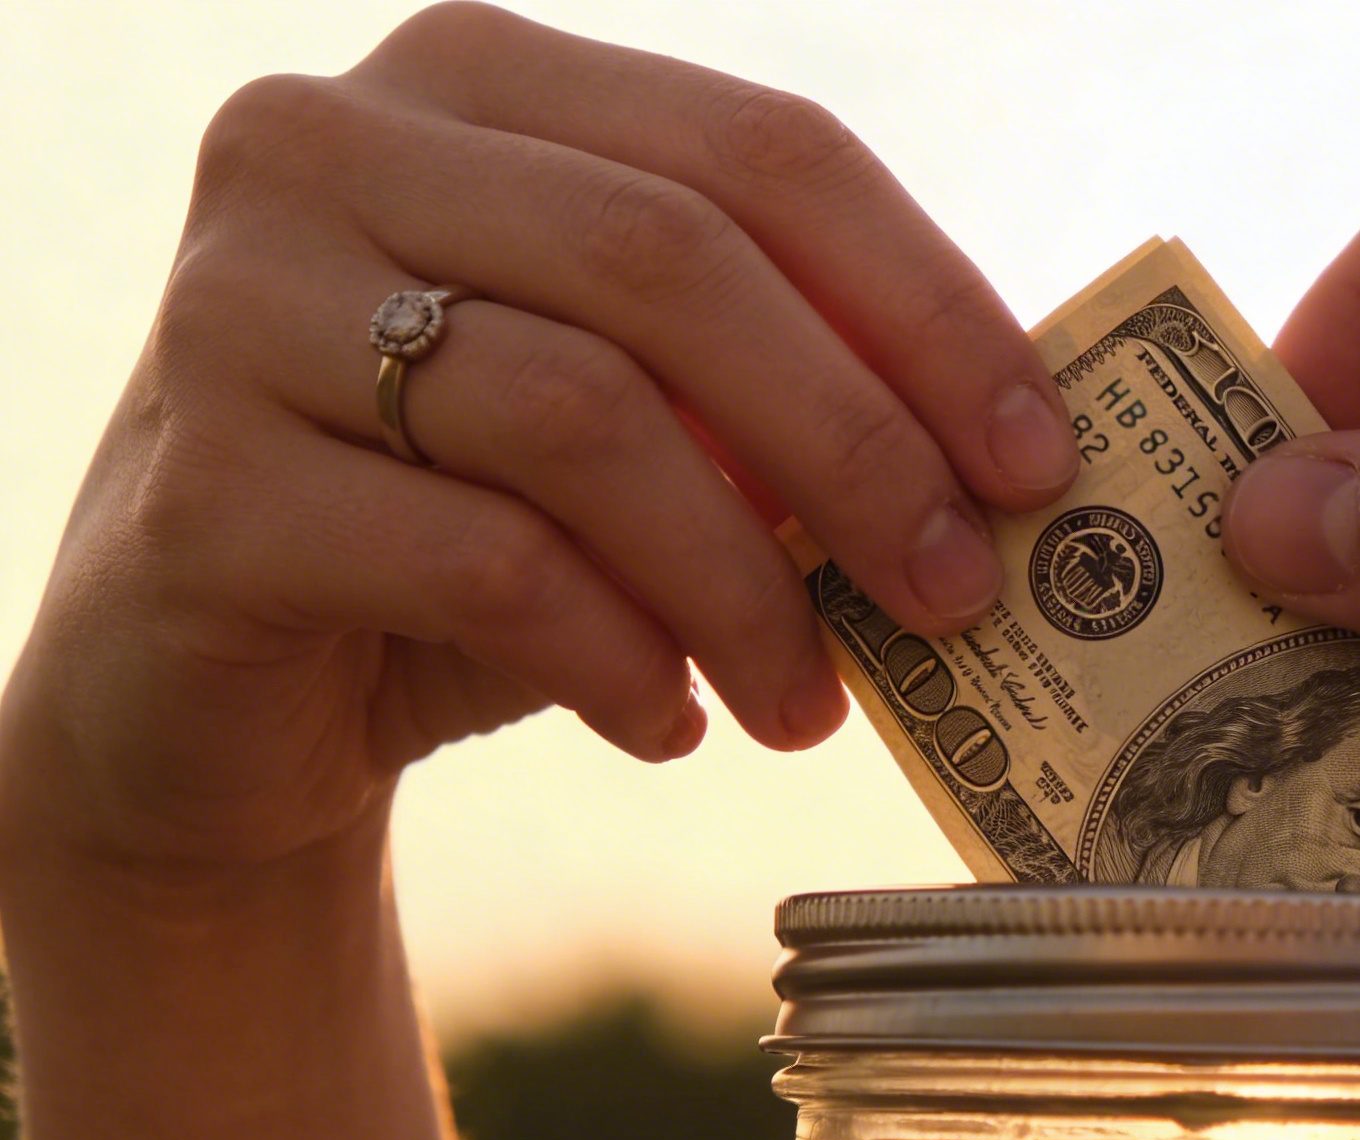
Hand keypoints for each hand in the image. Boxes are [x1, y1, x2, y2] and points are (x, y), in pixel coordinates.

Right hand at [0, 2, 1077, 883]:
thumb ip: (788, 388)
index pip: (762, 150)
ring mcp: (238, 302)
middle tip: (960, 593)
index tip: (1040, 461)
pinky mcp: (209, 487)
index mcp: (478, 83)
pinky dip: (615, 659)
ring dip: (744, 586)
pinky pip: (481, 563)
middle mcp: (333, 143)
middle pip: (674, 262)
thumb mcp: (645, 423)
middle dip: (856, 444)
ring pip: (580, 415)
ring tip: (808, 707)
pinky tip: (671, 725)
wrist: (215, 683)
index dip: (928, 305)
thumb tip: (1018, 451)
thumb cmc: (475, 527)